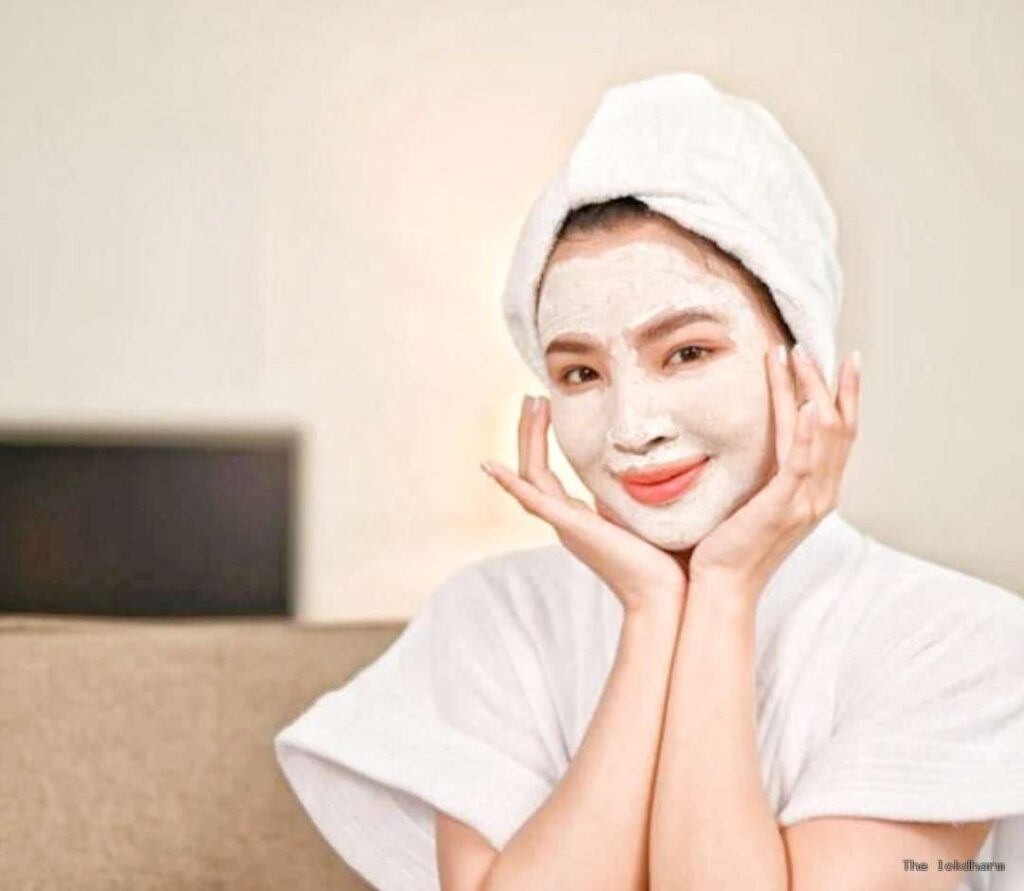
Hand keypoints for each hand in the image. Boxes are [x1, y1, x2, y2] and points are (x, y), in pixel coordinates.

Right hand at [480, 395, 685, 615]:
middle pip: (532, 470)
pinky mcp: (571, 529)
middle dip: (531, 432)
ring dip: (528, 439)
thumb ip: (631, 498)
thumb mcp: (643, 518)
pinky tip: (490, 465)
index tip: (546, 407)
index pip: (547, 474)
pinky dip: (509, 484)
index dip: (542, 440)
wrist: (667, 596)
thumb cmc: (665, 563)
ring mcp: (564, 526)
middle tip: (532, 396)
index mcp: (579, 519)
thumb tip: (645, 474)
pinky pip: (532, 501)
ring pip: (531, 477)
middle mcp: (565, 522)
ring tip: (531, 403)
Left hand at [687, 344, 860, 603]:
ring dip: (810, 390)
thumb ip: (765, 475)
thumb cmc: (729, 546)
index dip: (842, 395)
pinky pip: (803, 462)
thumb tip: (752, 443)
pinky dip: (811, 431)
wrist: (720, 586)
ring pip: (821, 434)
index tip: (838, 360)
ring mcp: (805, 501)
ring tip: (795, 356)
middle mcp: (819, 495)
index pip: (839, 433)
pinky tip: (810, 404)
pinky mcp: (782, 506)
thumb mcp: (755, 503)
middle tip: (809, 345)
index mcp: (815, 492)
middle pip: (838, 426)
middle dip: (826, 381)